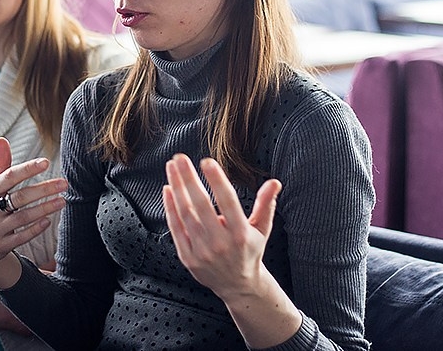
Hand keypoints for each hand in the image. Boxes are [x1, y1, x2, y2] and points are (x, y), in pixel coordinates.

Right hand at [0, 137, 66, 285]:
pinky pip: (21, 237)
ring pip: (22, 217)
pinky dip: (35, 228)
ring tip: (62, 200)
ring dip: (44, 208)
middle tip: (64, 183)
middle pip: (19, 197)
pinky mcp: (0, 246)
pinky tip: (49, 220)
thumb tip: (2, 139)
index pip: (8, 177)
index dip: (27, 169)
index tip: (46, 162)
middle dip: (43, 189)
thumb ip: (0, 166)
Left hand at [163, 153, 280, 302]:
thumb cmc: (250, 251)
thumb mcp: (262, 229)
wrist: (237, 285)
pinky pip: (176, 228)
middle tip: (180, 158)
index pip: (227, 202)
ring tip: (172, 167)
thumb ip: (266, 204)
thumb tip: (274, 182)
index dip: (217, 180)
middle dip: (189, 179)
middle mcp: (220, 243)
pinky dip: (170, 208)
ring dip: (177, 188)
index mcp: (241, 234)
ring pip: (185, 214)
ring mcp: (202, 251)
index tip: (207, 161)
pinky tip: (168, 189)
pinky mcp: (188, 257)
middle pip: (201, 205)